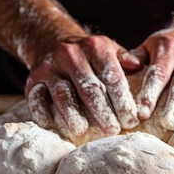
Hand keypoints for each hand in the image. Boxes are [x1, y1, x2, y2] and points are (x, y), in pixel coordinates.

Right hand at [25, 35, 141, 136]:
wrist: (52, 42)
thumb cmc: (90, 55)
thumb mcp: (109, 50)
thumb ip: (125, 60)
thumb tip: (140, 67)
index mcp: (95, 46)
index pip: (112, 76)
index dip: (123, 100)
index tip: (132, 120)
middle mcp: (71, 54)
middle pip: (89, 88)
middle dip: (103, 112)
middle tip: (113, 131)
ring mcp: (50, 67)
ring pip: (63, 94)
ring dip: (73, 115)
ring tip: (83, 132)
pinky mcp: (33, 80)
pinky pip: (36, 99)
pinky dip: (43, 113)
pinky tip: (52, 126)